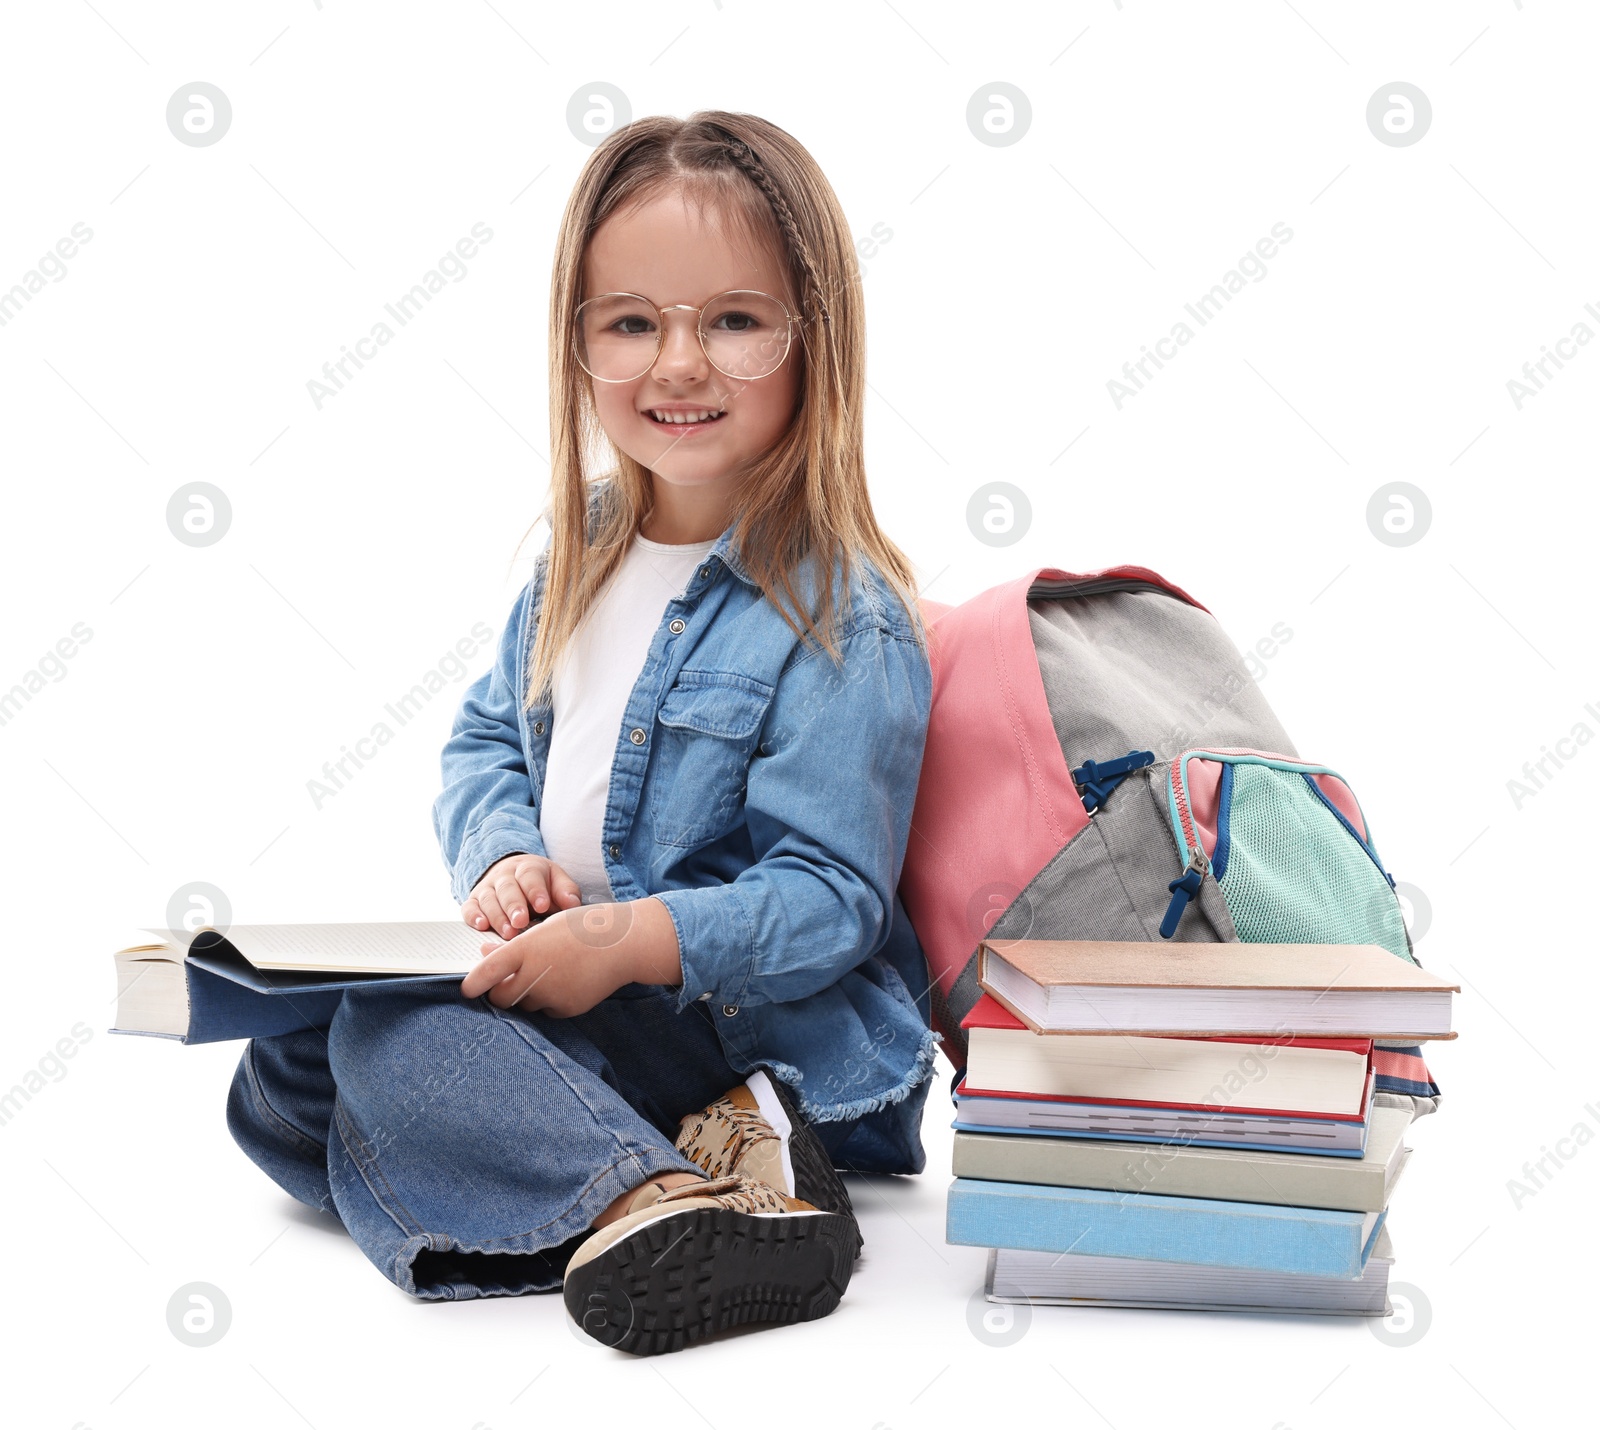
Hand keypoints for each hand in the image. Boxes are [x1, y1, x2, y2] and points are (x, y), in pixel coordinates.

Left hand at [459, 896, 685, 1016]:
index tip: (466, 990)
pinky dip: (549, 1000)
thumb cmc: (582, 928)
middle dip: (499, 993)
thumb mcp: (545, 928)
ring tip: (550, 973)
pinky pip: (547, 1010)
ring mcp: (552, 994)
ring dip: (527, 994)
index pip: (488, 972)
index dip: (473, 984)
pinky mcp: (567, 1008)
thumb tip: (485, 953)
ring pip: (525, 1004)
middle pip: (501, 998)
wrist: (623, 943)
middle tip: (504, 984)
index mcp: (527, 949)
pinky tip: (567, 981)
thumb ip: (514, 945)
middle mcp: (536, 974)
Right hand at [463, 853, 582, 938]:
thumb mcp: (557, 881)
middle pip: (508, 889)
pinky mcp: (474, 901)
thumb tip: (573, 904)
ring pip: (489, 900)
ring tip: (508, 932)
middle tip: (521, 921)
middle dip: (514, 906)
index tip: (543, 905)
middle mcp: (505, 876)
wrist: (514, 874)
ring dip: (497, 917)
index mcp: (528, 868)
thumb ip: (565, 892)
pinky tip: (481, 926)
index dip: (535, 891)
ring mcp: (487, 888)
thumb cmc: (541, 884)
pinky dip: (473, 916)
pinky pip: (469, 907)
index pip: (530, 876)